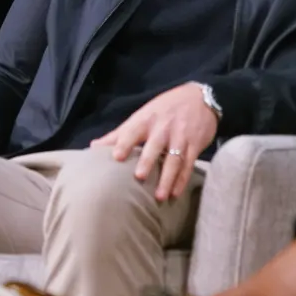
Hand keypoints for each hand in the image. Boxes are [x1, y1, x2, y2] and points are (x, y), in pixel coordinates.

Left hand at [91, 82, 218, 200]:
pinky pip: (188, 164)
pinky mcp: (194, 145)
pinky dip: (182, 180)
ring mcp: (180, 137)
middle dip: (148, 160)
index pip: (133, 131)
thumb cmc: (165, 108)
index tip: (116, 156)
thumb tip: (93, 147)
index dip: (124, 143)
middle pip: (155, 146)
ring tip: (159, 197)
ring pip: (174, 159)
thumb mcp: (142, 115)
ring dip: (167, 178)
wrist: (201, 98)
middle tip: (140, 176)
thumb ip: (119, 133)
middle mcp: (163, 128)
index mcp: (146, 120)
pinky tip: (175, 193)